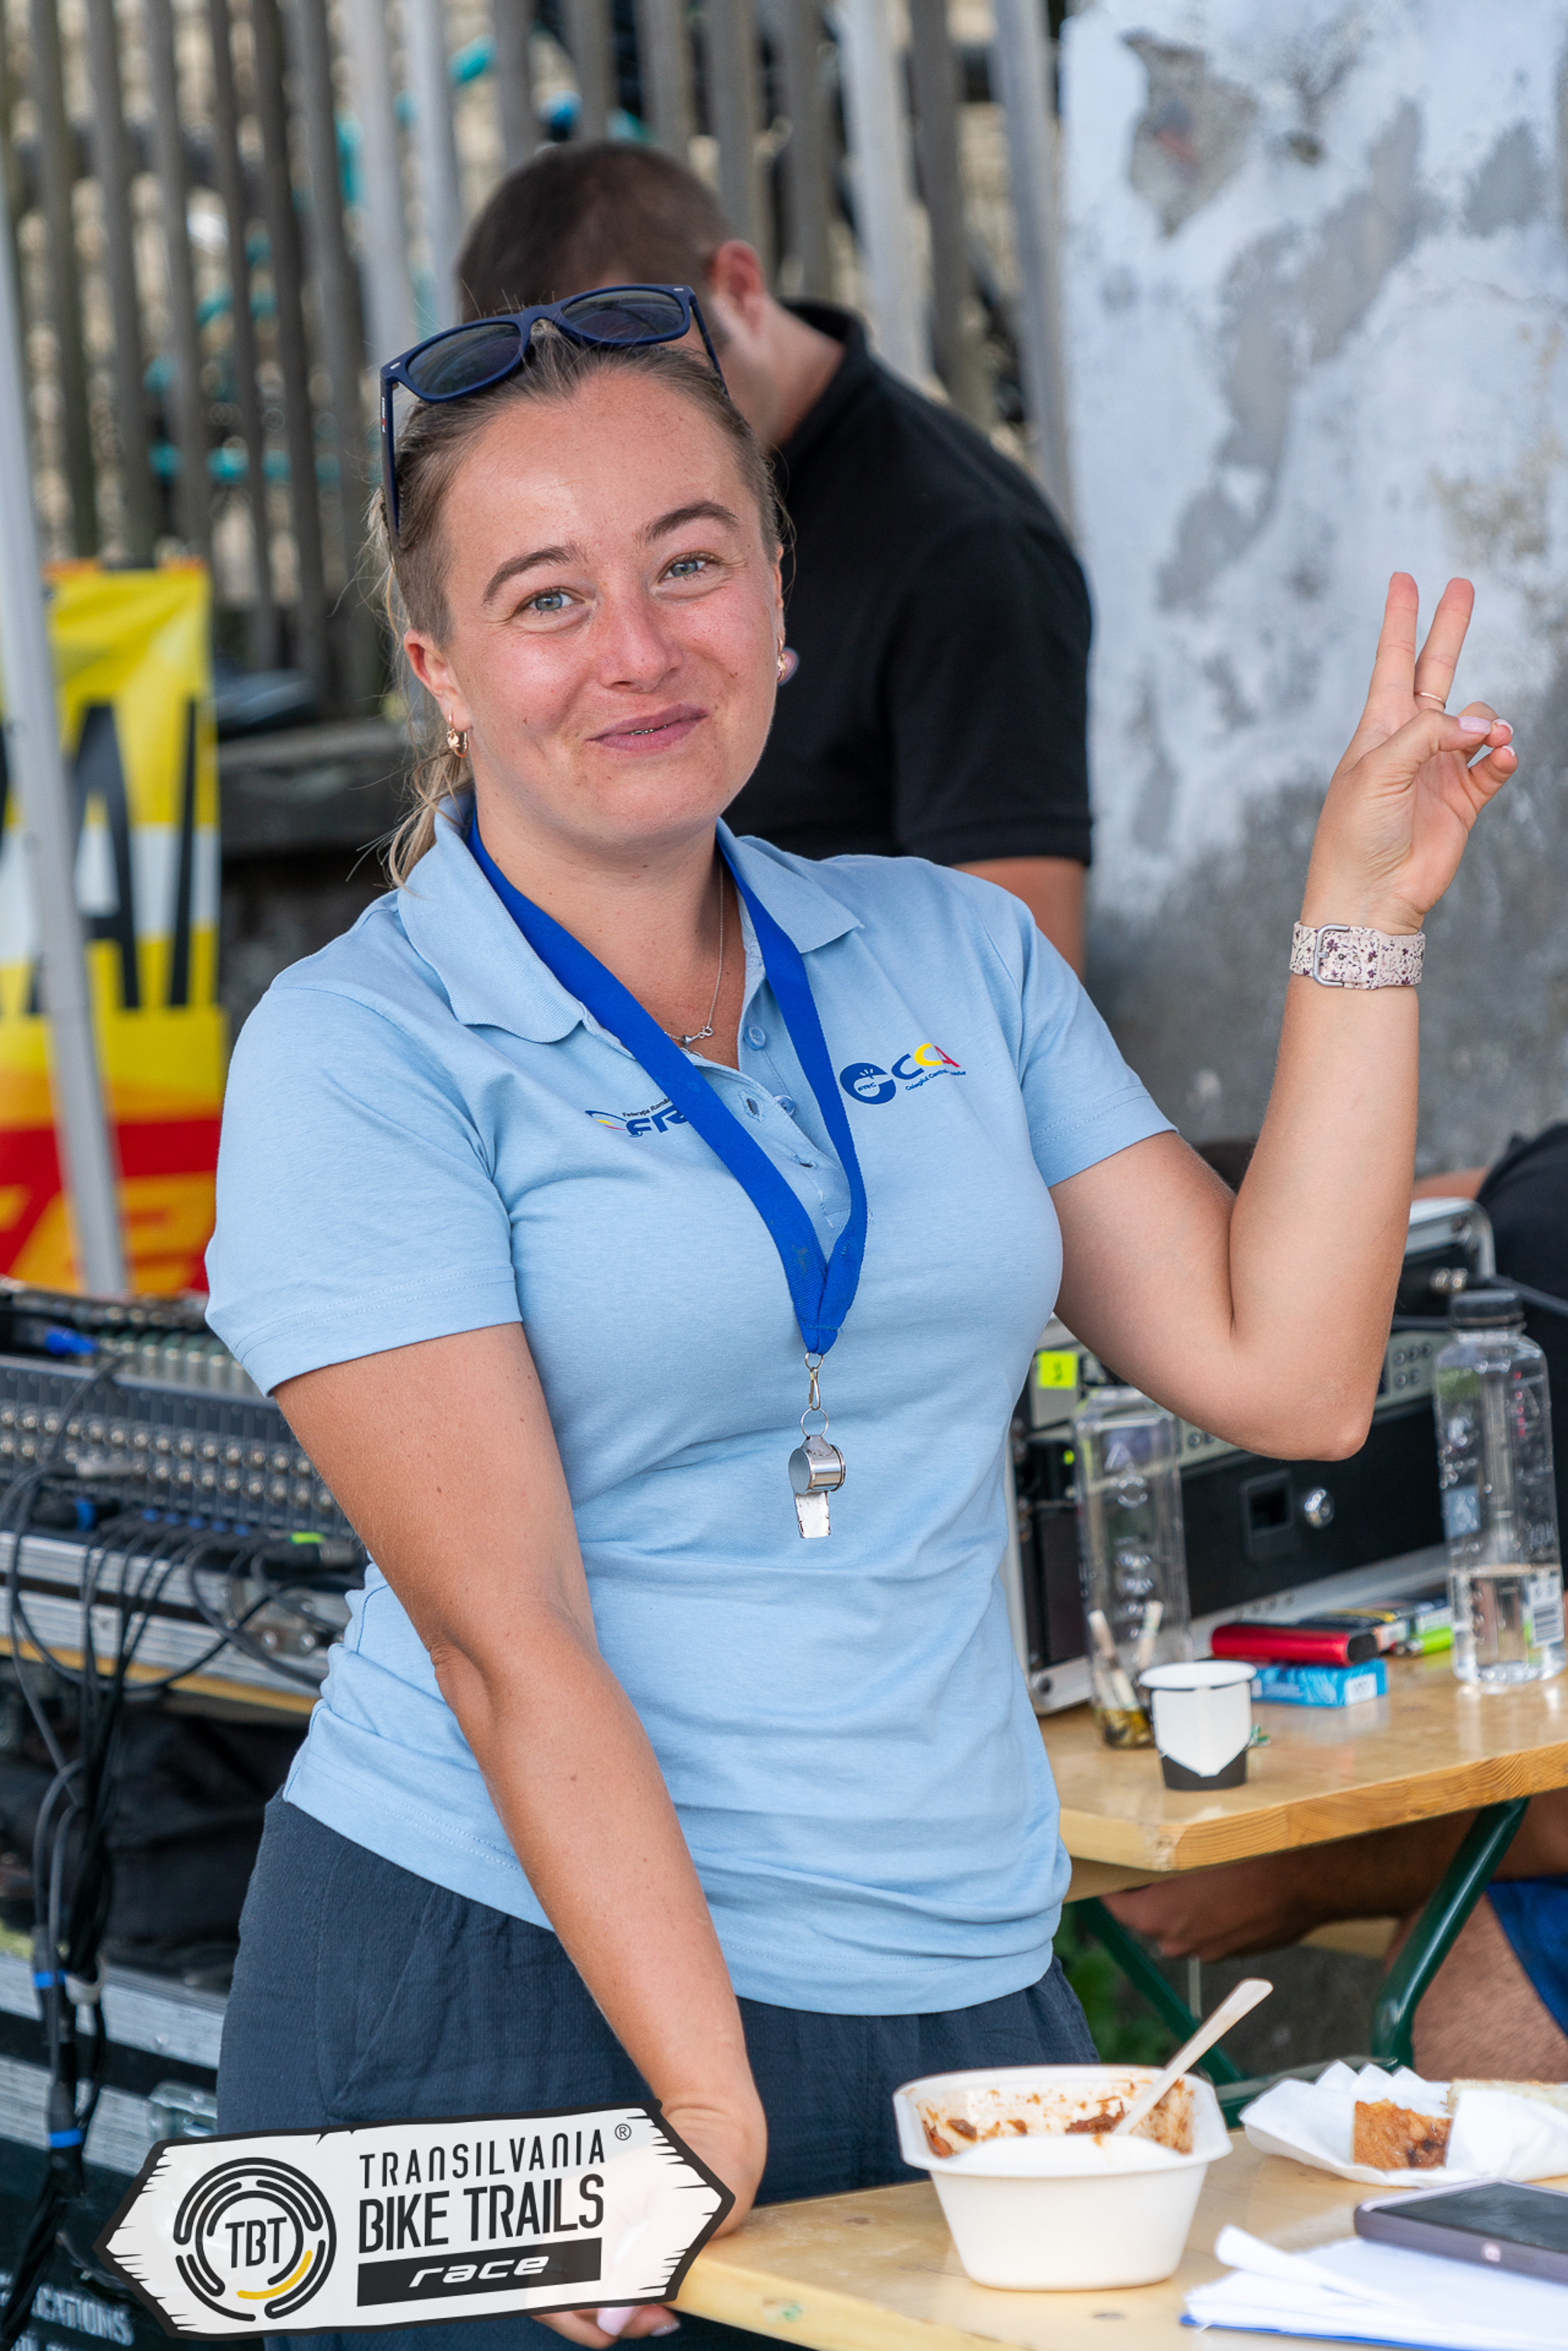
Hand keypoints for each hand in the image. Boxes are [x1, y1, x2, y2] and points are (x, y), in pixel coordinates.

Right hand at [536, 2089, 767, 2346]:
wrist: (716, 2140)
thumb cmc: (705, 2171)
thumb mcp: (682, 2223)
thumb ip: (643, 2273)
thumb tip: (609, 2321)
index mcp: (587, 2208)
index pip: (561, 2293)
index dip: (597, 2319)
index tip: (643, 2316)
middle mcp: (574, 2214)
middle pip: (559, 2299)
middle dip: (603, 2322)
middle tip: (652, 2316)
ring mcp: (584, 2222)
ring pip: (574, 2296)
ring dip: (613, 2315)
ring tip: (658, 2307)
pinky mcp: (599, 2231)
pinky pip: (591, 2281)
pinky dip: (617, 2300)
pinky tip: (652, 2296)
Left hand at [1302, 573, 1515, 936]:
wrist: (1368, 897)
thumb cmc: (1354, 834)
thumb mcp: (1378, 770)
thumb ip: (1428, 734)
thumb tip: (1481, 723)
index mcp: (1378, 728)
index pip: (1392, 660)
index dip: (1400, 619)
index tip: (1403, 578)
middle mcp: (1410, 742)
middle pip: (1436, 671)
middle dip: (1449, 630)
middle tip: (1463, 585)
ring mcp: (1438, 769)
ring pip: (1476, 721)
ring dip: (1489, 720)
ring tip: (1490, 734)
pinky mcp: (1463, 801)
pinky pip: (1493, 764)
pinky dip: (1502, 755)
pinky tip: (1501, 753)